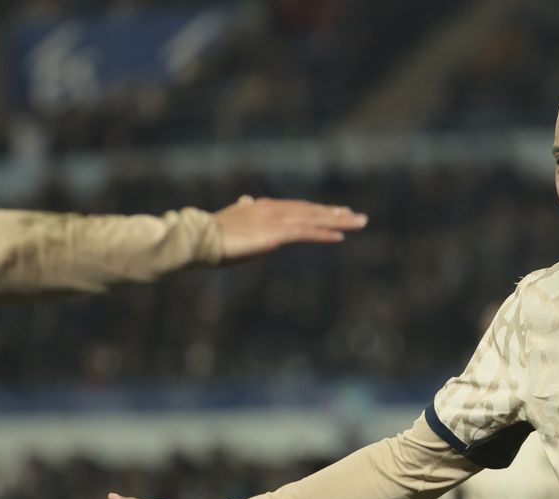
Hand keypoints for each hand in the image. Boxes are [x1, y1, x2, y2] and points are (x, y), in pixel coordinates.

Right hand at [214, 195, 367, 260]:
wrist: (198, 238)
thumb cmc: (212, 233)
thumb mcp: (232, 217)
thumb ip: (243, 209)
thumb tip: (246, 199)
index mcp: (265, 206)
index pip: (299, 208)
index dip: (320, 210)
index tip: (339, 212)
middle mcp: (274, 209)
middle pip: (312, 211)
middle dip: (337, 214)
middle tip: (360, 217)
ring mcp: (275, 221)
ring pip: (314, 219)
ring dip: (338, 221)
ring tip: (359, 223)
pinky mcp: (274, 235)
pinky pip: (305, 233)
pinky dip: (323, 233)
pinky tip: (340, 236)